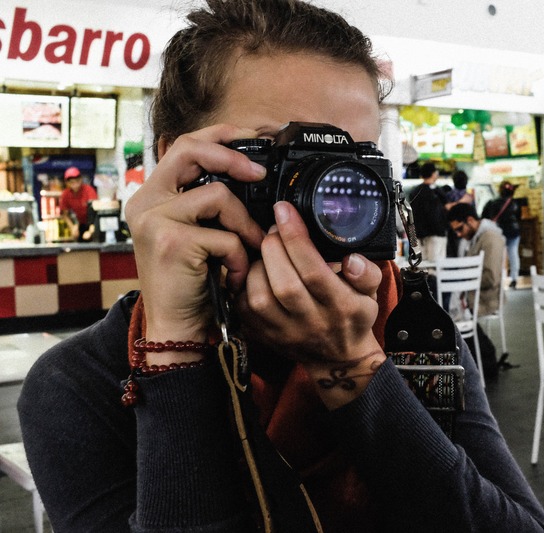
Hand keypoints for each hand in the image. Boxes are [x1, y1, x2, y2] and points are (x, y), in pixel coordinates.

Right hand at [124, 124, 266, 344]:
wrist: (177, 328)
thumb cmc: (195, 282)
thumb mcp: (200, 234)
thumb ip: (211, 205)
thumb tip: (254, 175)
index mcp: (153, 195)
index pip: (184, 145)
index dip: (219, 135)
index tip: (254, 138)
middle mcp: (146, 202)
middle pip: (191, 150)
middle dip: (232, 157)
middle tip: (260, 174)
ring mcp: (154, 220)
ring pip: (219, 196)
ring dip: (245, 225)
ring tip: (249, 250)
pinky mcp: (171, 242)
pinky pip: (225, 235)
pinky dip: (239, 257)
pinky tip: (233, 276)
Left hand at [235, 201, 382, 364]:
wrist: (337, 359)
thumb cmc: (352, 318)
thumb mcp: (372, 294)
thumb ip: (368, 273)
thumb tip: (352, 259)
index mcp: (341, 307)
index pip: (314, 272)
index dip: (296, 239)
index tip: (285, 211)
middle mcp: (312, 322)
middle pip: (284, 282)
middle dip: (274, 246)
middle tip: (275, 228)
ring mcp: (285, 332)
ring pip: (260, 295)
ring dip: (258, 264)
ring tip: (268, 249)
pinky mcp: (264, 335)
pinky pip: (244, 306)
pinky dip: (245, 283)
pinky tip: (258, 270)